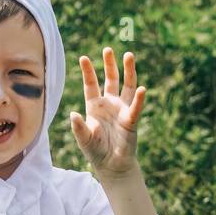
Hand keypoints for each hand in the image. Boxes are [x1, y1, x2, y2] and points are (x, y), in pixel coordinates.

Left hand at [70, 49, 145, 179]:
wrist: (111, 165)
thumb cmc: (96, 151)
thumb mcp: (84, 139)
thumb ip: (78, 127)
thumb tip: (73, 114)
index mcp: (95, 106)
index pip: (91, 85)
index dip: (88, 72)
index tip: (83, 58)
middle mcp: (109, 104)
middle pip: (111, 80)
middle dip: (110, 65)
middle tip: (108, 49)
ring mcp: (121, 110)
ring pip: (126, 86)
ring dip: (128, 71)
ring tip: (129, 55)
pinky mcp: (131, 120)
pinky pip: (135, 107)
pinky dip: (139, 98)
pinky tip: (142, 89)